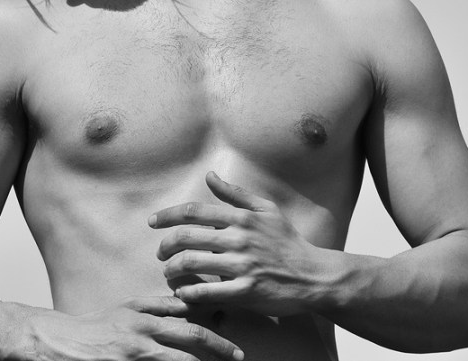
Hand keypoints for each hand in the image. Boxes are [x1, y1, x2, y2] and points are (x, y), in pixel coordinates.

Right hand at [27, 296, 243, 360]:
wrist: (59, 343)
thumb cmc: (95, 328)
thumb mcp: (126, 310)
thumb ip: (156, 308)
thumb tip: (187, 306)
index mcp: (143, 311)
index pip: (185, 313)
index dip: (212, 320)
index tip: (232, 326)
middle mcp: (142, 330)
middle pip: (190, 336)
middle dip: (218, 346)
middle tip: (237, 355)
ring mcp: (135, 352)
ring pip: (179, 359)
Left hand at [149, 172, 328, 316]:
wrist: (315, 275)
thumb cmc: (288, 242)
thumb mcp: (266, 210)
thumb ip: (235, 193)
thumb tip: (210, 175)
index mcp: (241, 218)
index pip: (193, 211)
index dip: (166, 216)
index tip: (152, 222)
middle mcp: (239, 238)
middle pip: (186, 237)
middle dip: (165, 246)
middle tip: (160, 254)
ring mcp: (243, 265)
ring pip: (192, 263)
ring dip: (172, 269)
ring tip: (168, 273)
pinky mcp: (247, 291)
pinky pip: (208, 291)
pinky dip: (189, 292)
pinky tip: (183, 293)